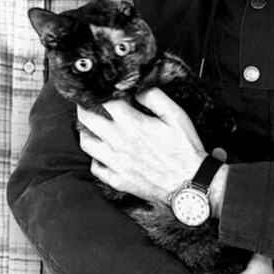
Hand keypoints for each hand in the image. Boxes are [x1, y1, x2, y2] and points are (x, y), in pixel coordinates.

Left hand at [76, 88, 205, 204]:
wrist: (190, 184)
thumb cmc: (185, 150)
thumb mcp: (176, 116)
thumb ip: (155, 97)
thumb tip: (138, 90)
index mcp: (132, 124)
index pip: (103, 101)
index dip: (98, 92)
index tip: (100, 89)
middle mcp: (119, 142)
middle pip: (87, 119)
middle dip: (83, 107)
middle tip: (86, 103)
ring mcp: (115, 163)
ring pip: (86, 143)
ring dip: (85, 131)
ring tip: (91, 126)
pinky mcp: (117, 180)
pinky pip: (95, 167)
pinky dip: (95, 158)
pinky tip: (103, 153)